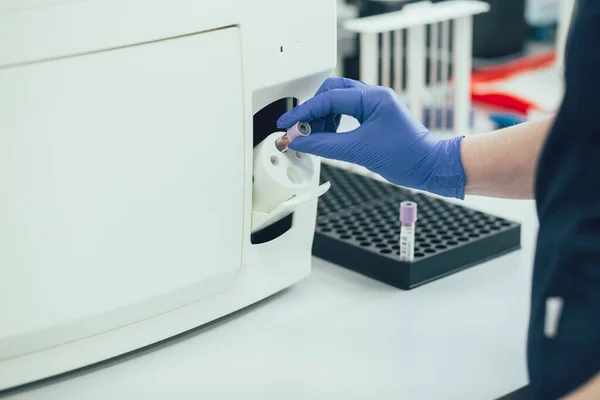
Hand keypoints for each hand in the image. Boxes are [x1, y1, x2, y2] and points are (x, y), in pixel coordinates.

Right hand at [277, 77, 466, 198]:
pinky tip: (327, 136)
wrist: (429, 167)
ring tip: (313, 136)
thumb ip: (325, 145)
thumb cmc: (407, 157)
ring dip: (322, 117)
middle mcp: (373, 96)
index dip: (304, 111)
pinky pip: (345, 111)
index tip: (288, 123)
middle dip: (312, 110)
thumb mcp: (359, 151)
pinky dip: (332, 122)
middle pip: (331, 92)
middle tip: (299, 130)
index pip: (328, 99)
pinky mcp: (374, 116)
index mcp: (373, 98)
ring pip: (337, 101)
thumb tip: (300, 141)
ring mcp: (374, 105)